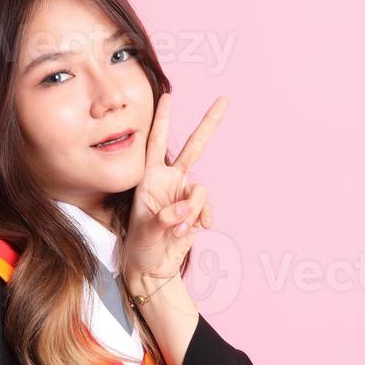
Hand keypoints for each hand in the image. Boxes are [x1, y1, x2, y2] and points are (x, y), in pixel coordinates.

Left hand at [119, 92, 224, 288]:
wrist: (152, 268)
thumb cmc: (140, 247)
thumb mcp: (145, 232)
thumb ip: (165, 218)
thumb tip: (186, 210)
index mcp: (149, 178)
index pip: (155, 142)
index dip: (162, 119)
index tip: (168, 96)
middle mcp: (170, 181)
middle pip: (193, 146)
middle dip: (209, 123)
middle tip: (224, 99)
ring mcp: (185, 195)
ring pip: (201, 191)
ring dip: (192, 212)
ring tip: (175, 230)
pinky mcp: (197, 211)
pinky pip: (207, 207)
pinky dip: (203, 218)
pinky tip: (195, 231)